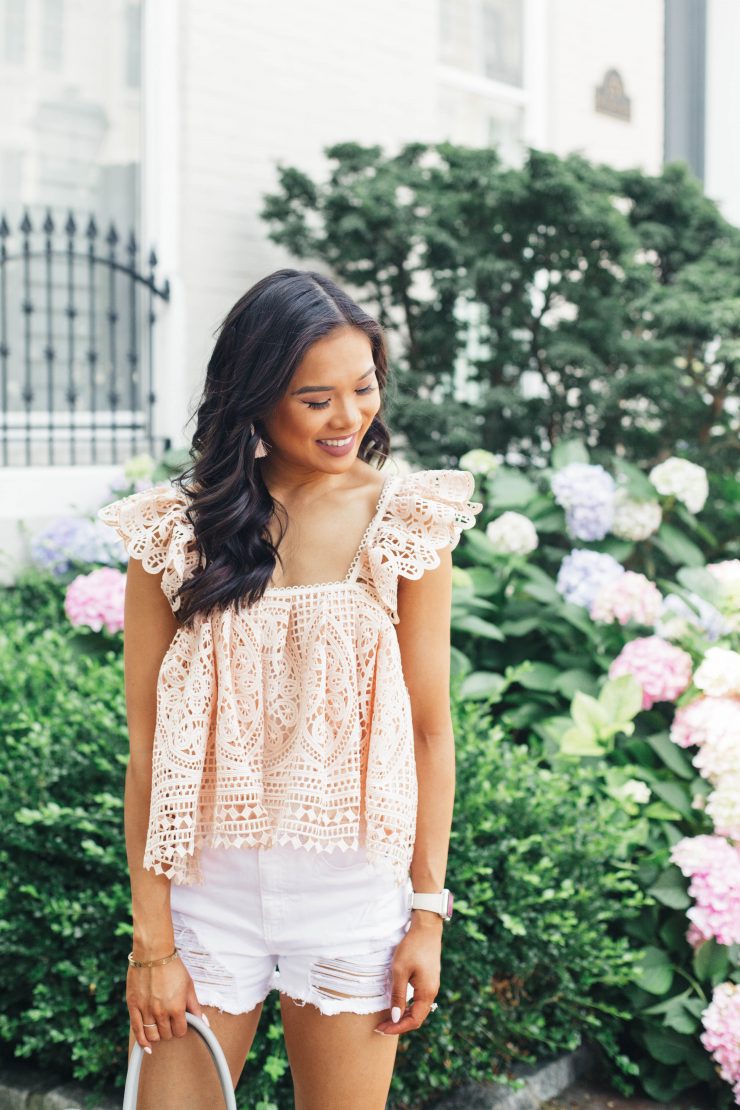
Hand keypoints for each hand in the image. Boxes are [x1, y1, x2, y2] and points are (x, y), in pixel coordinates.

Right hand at [127, 958, 209, 1052]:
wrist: (153, 953)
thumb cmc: (173, 968)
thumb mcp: (189, 986)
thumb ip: (195, 1007)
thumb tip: (204, 1023)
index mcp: (176, 1008)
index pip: (180, 1031)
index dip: (181, 1028)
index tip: (181, 1023)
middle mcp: (161, 1012)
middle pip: (166, 1035)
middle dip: (170, 1031)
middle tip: (170, 1022)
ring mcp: (146, 1010)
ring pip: (152, 1035)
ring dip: (157, 1035)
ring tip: (160, 1028)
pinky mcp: (133, 1007)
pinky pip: (137, 1030)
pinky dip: (142, 1041)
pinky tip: (147, 1046)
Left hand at [374, 913, 441, 1035]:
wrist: (426, 928)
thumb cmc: (412, 948)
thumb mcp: (400, 971)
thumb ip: (398, 996)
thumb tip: (395, 1018)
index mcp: (427, 993)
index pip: (414, 1021)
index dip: (397, 1028)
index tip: (381, 1029)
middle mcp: (432, 992)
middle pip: (417, 1017)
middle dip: (399, 1024)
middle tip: (381, 1026)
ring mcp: (431, 986)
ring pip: (418, 1009)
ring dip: (403, 1016)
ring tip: (387, 1019)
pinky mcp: (428, 979)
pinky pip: (419, 1000)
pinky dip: (408, 1006)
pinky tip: (398, 1005)